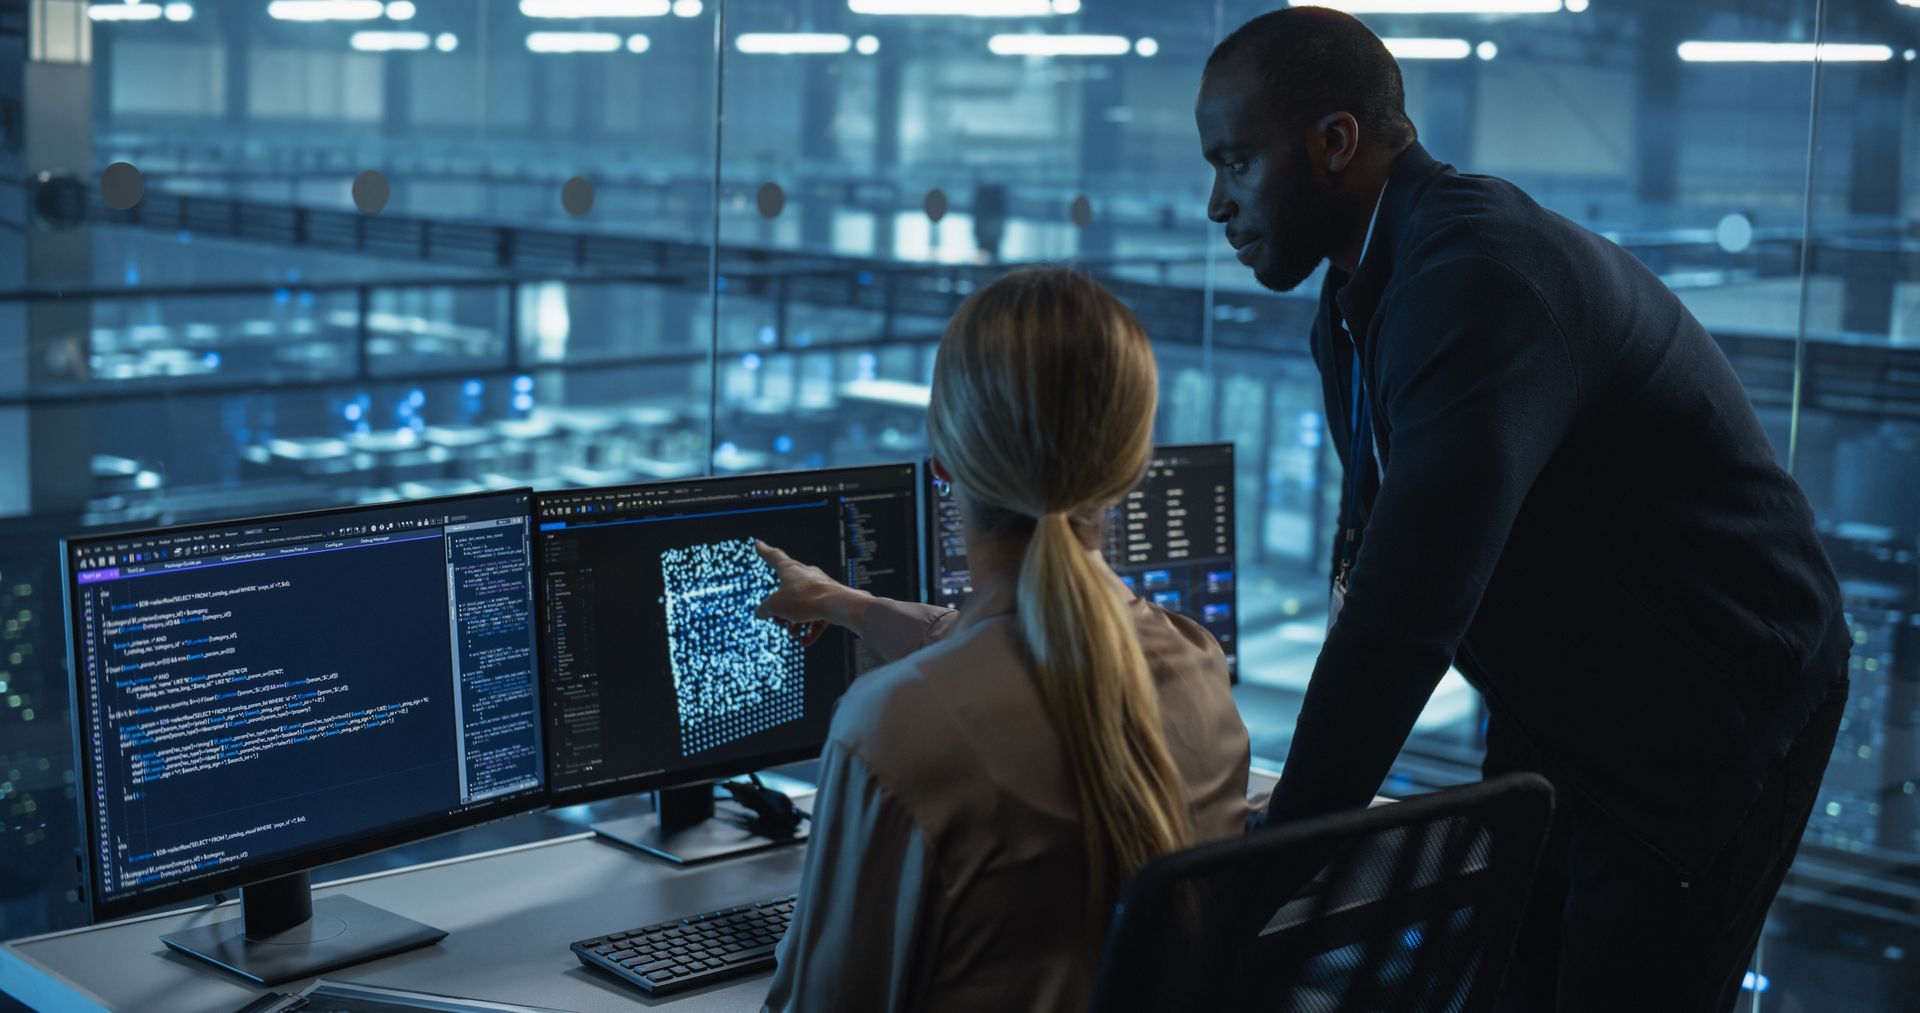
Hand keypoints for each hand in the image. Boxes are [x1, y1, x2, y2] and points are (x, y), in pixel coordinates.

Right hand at [754, 541, 871, 639]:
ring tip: (793, 633)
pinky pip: (818, 616)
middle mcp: (806, 575)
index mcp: (790, 569)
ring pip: (803, 606)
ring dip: (795, 622)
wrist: (839, 605)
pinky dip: (810, 629)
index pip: (774, 557)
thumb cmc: (805, 600)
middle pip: (788, 591)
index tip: (758, 544)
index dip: (764, 552)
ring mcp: (820, 588)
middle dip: (781, 610)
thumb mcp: (776, 606)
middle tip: (778, 622)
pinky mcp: (832, 601)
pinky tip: (806, 642)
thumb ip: (765, 609)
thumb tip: (760, 613)